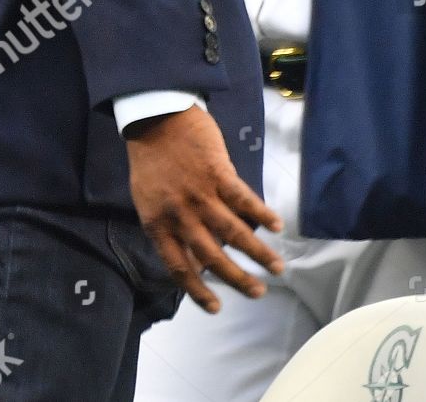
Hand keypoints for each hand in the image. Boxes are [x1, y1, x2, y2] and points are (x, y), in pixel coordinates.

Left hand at [125, 104, 284, 312]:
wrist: (153, 116)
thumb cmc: (151, 160)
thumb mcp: (147, 199)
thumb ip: (168, 228)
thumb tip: (191, 259)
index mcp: (157, 222)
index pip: (178, 266)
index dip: (198, 291)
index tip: (217, 308)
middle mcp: (178, 213)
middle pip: (211, 256)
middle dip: (237, 279)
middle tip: (258, 292)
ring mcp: (199, 193)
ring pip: (233, 232)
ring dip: (258, 253)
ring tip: (277, 268)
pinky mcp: (217, 172)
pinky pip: (243, 199)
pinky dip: (262, 214)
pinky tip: (277, 226)